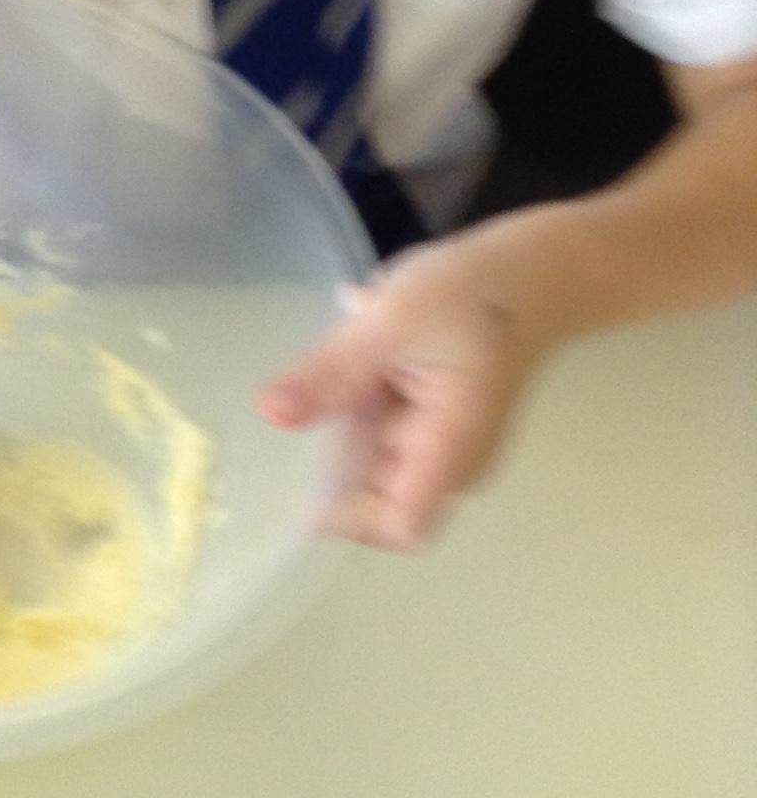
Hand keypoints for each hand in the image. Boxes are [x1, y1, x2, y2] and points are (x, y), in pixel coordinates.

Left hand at [257, 233, 550, 550]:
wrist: (527, 270)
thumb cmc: (470, 293)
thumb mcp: (392, 321)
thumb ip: (335, 372)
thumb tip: (270, 414)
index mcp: (451, 450)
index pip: (400, 526)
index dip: (345, 517)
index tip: (294, 475)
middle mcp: (450, 465)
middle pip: (377, 503)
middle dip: (328, 469)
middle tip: (289, 418)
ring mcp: (441, 448)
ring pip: (370, 470)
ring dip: (336, 437)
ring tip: (317, 384)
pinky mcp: (430, 427)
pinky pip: (378, 441)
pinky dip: (351, 416)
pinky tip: (342, 374)